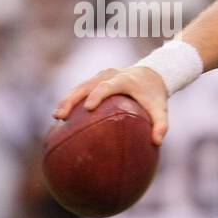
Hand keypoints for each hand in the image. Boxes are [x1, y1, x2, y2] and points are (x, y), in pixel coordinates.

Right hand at [53, 65, 169, 145]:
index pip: (107, 86)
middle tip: (61, 116)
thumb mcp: (161, 109)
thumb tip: (157, 142)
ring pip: (79, 87)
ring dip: (67, 100)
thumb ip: (161, 125)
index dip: (97, 95)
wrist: (152, 75)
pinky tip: (62, 117)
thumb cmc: (155, 96)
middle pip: (86, 85)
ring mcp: (100, 76)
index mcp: (124, 79)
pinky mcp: (95, 80)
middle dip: (72, 100)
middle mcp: (109, 75)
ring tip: (56, 118)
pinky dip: (71, 101)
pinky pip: (80, 89)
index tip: (88, 108)